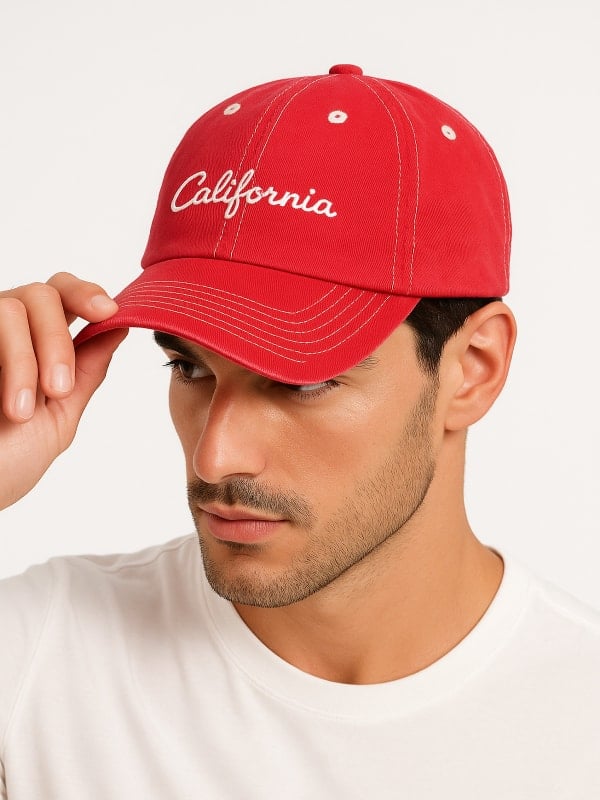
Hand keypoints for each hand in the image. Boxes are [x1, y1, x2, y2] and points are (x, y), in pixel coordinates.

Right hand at [0, 272, 127, 510]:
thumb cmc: (5, 462)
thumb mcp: (58, 417)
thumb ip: (86, 372)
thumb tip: (120, 328)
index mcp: (36, 343)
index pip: (63, 294)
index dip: (87, 292)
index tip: (109, 312)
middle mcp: (4, 330)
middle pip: (43, 293)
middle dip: (58, 340)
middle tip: (57, 390)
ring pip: (11, 307)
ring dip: (26, 360)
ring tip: (21, 412)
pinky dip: (7, 365)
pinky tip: (7, 406)